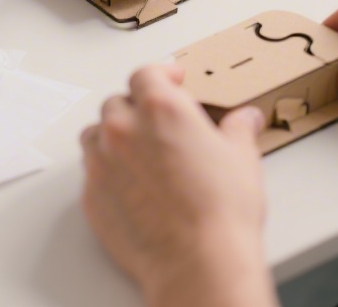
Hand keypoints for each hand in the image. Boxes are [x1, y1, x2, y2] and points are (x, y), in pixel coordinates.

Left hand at [80, 64, 275, 306]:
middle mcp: (124, 130)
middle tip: (158, 121)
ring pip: (96, 134)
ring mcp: (102, 164)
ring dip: (114, 136)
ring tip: (139, 150)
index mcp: (161, 110)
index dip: (161, 74)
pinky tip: (131, 184)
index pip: (147, 74)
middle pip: (117, 102)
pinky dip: (107, 171)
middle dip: (137, 106)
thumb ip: (238, 130)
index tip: (171, 78)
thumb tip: (244, 120)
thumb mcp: (241, 158)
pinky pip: (92, 172)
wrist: (197, 262)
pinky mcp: (92, 197)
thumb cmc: (218, 213)